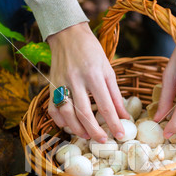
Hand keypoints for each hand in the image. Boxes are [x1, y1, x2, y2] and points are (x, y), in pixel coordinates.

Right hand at [47, 22, 128, 142]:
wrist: (68, 35)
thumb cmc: (92, 52)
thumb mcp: (108, 70)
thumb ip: (115, 95)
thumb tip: (124, 116)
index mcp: (94, 75)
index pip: (105, 105)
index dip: (113, 122)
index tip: (120, 135)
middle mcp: (76, 80)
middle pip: (84, 113)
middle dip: (94, 131)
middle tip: (102, 141)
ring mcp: (61, 82)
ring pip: (67, 113)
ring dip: (76, 128)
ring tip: (86, 135)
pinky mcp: (51, 84)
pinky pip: (53, 108)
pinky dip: (60, 120)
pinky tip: (69, 126)